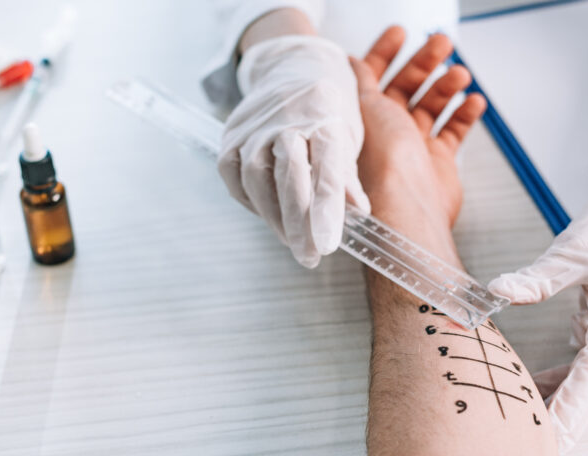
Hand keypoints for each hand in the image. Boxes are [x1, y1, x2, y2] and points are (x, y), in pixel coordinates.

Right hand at [219, 34, 369, 267]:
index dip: (326, 209)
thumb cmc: (327, 109)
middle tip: (309, 257)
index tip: (327, 245)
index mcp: (326, 116)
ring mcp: (254, 126)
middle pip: (289, 176)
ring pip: (258, 182)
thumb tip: (356, 216)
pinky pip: (236, 180)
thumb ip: (347, 177)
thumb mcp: (348, 135)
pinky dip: (253, 204)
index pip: (327, 167)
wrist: (290, 65)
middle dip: (298, 222)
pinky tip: (270, 215)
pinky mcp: (230, 137)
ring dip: (275, 219)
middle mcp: (287, 118)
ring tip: (294, 242)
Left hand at [351, 27, 485, 262]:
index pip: (372, 76)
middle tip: (443, 43)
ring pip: (431, 105)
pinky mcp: (436, 162)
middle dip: (425, 62)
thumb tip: (347, 60)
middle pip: (406, 86)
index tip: (401, 32)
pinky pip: (452, 131)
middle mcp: (385, 132)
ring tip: (462, 75)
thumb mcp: (364, 108)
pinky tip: (474, 101)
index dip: (385, 52)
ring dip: (447, 86)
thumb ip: (360, 82)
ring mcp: (412, 147)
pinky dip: (464, 114)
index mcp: (362, 118)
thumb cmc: (380, 163)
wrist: (407, 208)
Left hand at [488, 139, 587, 453]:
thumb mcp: (577, 248)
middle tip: (532, 454)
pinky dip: (554, 385)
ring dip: (556, 408)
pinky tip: (525, 393)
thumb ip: (538, 276)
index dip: (571, 408)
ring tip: (521, 431)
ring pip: (584, 387)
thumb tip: (497, 291)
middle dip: (564, 425)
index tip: (549, 436)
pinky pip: (577, 371)